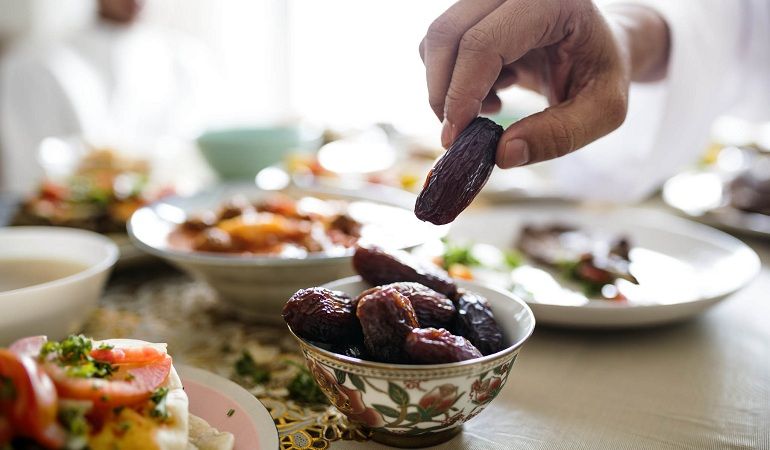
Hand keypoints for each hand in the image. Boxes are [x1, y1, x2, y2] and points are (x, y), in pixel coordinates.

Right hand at [419, 0, 667, 167]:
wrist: (600, 49)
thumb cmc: (604, 74)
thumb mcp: (603, 111)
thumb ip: (559, 135)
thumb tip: (501, 154)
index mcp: (553, 3)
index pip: (484, 42)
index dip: (462, 92)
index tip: (456, 138)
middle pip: (447, 34)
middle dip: (442, 92)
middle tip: (458, 134)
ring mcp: (491, 0)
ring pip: (437, 39)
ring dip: (448, 87)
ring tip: (491, 107)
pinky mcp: (477, 14)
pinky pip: (441, 46)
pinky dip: (453, 80)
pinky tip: (491, 93)